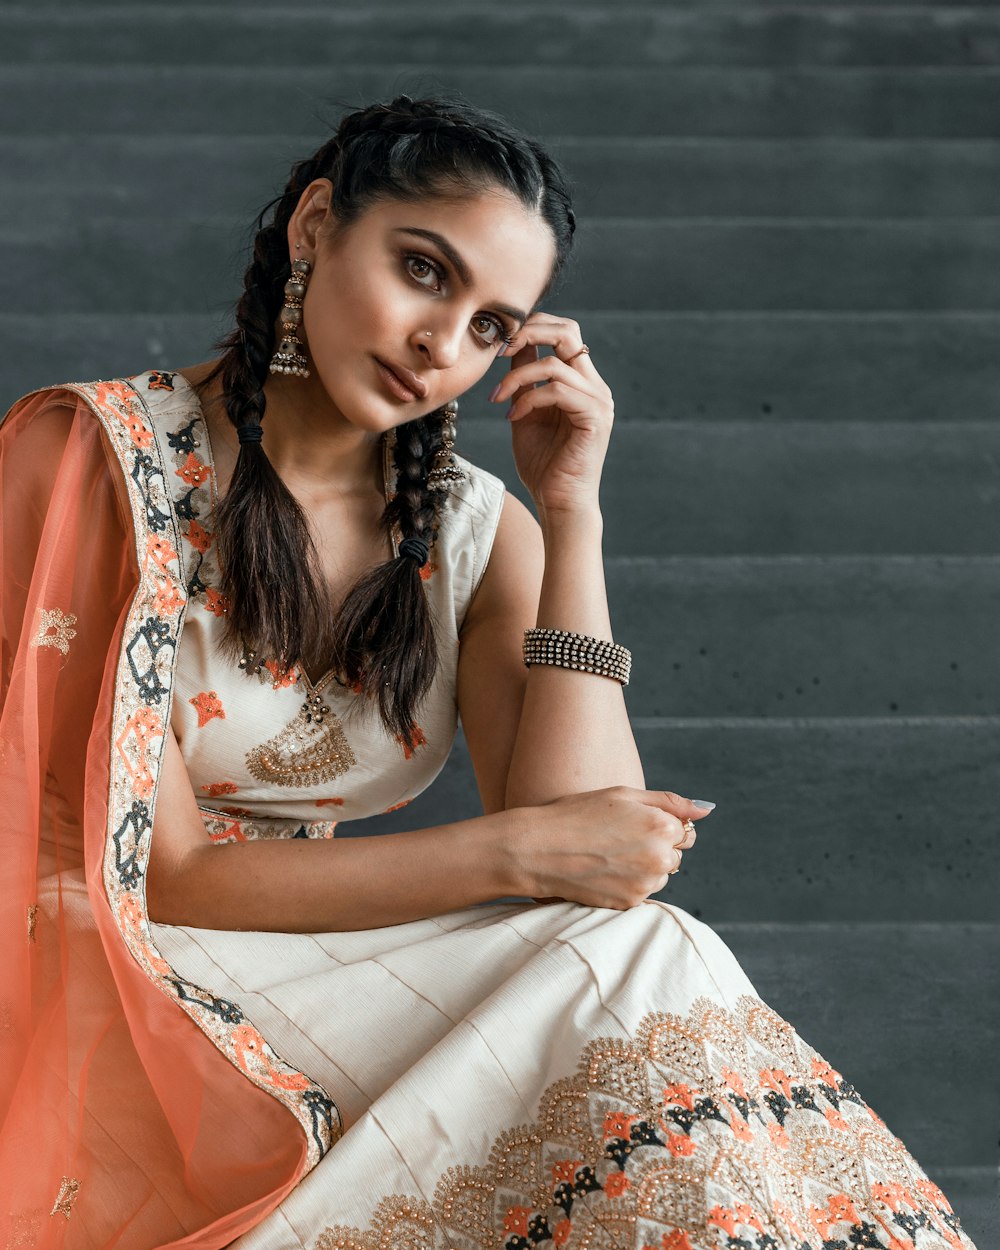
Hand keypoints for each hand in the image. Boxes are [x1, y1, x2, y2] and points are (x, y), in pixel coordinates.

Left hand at [489, 312, 613, 516]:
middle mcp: (594, 386)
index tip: (501, 345)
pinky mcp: (594, 417)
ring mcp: (598, 400)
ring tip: (498, 398)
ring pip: (554, 363)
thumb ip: (524, 380)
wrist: (558, 501)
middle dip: (530, 331)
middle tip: (500, 349)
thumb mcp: (525, 411)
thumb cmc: (543, 464)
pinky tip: (512, 416)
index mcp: (581, 382)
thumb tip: (513, 346)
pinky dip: (529, 398)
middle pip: (568, 331)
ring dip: (517, 377)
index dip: (532, 328)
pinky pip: (557, 390)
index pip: (564, 334)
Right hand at [510, 786, 709, 909]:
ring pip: (660, 876)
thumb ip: (670, 802)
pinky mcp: (630, 903)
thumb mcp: (623, 795)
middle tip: (618, 840)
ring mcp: (646, 883)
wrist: (537, 849)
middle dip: (656, 848)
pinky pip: (642, 892)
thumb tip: (707, 810)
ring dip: (644, 867)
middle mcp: (660, 856)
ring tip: (608, 855)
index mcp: (662, 825)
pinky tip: (603, 871)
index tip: (634, 824)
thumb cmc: (577, 813)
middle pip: (676, 855)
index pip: (685, 830)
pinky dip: (629, 883)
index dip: (660, 825)